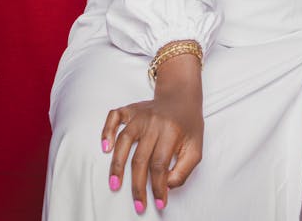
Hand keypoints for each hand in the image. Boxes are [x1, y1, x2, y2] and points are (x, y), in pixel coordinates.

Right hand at [101, 55, 203, 213]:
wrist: (182, 96)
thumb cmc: (188, 124)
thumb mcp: (196, 147)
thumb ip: (184, 170)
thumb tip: (166, 186)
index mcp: (171, 131)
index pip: (160, 164)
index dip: (159, 186)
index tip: (159, 203)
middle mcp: (154, 122)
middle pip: (141, 158)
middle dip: (138, 185)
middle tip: (138, 205)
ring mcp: (141, 114)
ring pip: (124, 140)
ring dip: (117, 164)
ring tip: (114, 184)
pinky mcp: (131, 109)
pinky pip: (114, 117)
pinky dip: (107, 131)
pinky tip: (105, 147)